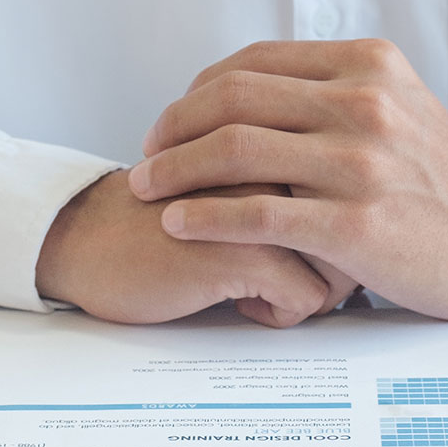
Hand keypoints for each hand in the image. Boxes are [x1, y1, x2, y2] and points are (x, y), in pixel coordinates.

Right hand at [36, 173, 355, 326]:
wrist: (88, 237)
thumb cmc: (165, 214)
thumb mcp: (238, 179)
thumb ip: (292, 176)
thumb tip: (358, 221)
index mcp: (281, 133)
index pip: (359, 185)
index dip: (342, 228)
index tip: (308, 245)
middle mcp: (279, 160)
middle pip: (358, 226)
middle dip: (339, 264)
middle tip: (292, 276)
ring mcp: (262, 204)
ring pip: (342, 265)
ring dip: (314, 290)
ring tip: (267, 288)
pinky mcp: (242, 251)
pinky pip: (306, 298)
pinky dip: (280, 313)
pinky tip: (241, 303)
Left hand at [126, 39, 447, 320]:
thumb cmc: (445, 183)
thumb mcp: (399, 105)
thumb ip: (335, 90)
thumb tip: (253, 90)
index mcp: (368, 64)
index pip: (253, 63)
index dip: (196, 91)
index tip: (171, 121)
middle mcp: (364, 102)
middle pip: (232, 98)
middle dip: (172, 126)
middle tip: (145, 153)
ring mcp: (360, 163)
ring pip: (234, 150)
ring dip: (173, 169)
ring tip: (144, 188)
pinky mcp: (355, 223)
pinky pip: (256, 212)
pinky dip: (203, 215)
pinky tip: (177, 224)